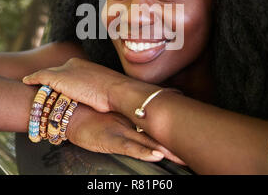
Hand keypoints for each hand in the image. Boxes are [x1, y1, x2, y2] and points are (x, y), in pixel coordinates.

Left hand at [22, 57, 150, 112]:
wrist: (117, 91)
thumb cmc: (116, 95)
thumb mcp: (105, 90)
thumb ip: (97, 92)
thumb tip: (98, 103)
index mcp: (85, 65)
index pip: (68, 70)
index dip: (63, 79)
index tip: (59, 86)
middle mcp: (74, 64)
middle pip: (56, 71)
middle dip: (49, 78)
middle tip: (41, 85)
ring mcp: (65, 70)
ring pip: (47, 74)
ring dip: (39, 79)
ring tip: (30, 84)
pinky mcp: (58, 78)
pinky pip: (40, 77)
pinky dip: (32, 78)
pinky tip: (25, 81)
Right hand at [66, 103, 185, 164]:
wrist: (70, 112)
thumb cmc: (93, 116)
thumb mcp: (115, 117)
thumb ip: (131, 117)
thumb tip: (147, 119)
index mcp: (134, 116)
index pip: (158, 121)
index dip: (176, 125)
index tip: (195, 130)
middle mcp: (132, 122)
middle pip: (159, 131)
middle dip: (178, 140)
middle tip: (197, 146)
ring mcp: (122, 131)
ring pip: (149, 140)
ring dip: (166, 148)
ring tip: (182, 156)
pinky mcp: (110, 140)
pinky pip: (129, 147)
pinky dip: (143, 151)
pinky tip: (155, 155)